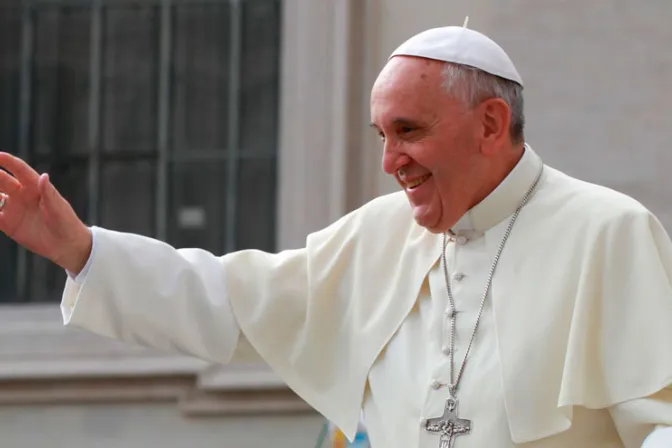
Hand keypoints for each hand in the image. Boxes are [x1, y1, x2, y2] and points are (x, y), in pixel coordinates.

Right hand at [0, 152, 91, 273]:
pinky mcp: (8, 224)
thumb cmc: (66, 223)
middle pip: (1, 180)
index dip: (8, 161)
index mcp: (35, 187)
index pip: (19, 170)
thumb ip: (48, 193)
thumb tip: (44, 176)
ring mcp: (13, 209)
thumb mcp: (58, 208)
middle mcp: (22, 195)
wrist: (66, 245)